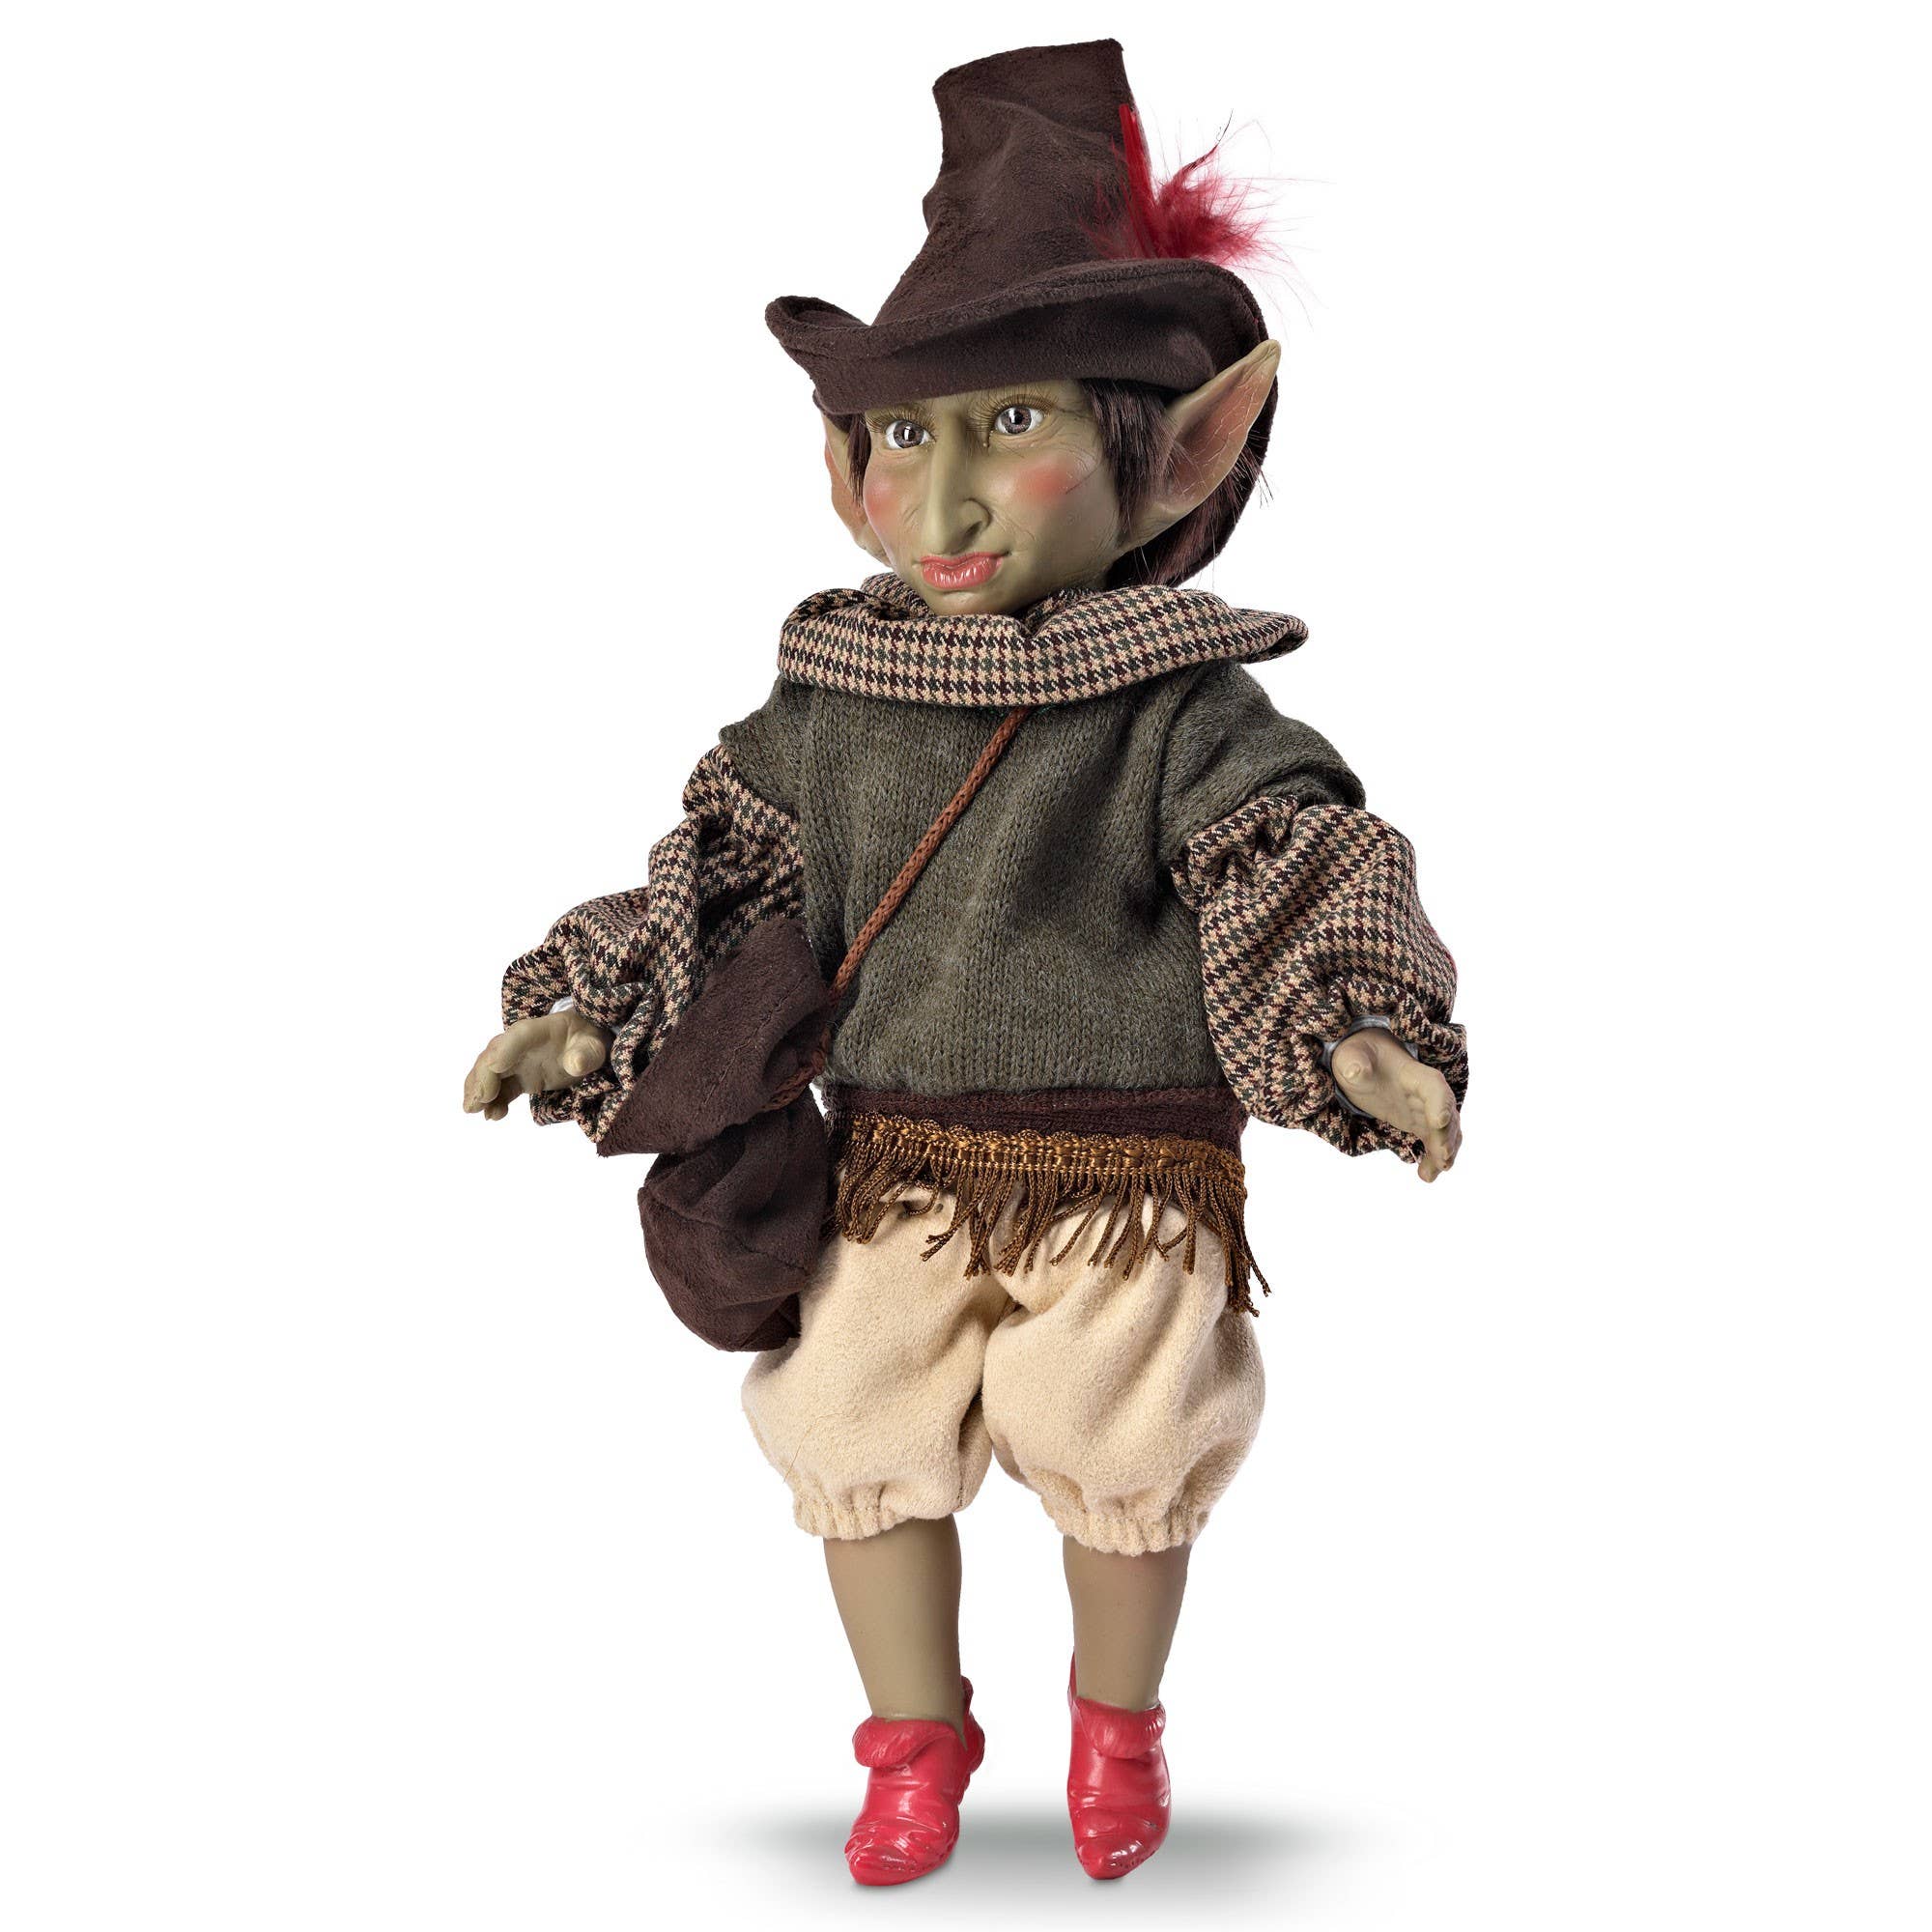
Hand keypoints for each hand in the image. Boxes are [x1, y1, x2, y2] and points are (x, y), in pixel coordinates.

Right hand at [462, 1011, 610, 1120]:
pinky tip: (492, 1116)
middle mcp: (518, 1045)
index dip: (504, 1050)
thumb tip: (576, 1064)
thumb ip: (585, 1054)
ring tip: (473, 1110)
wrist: (581, 1044)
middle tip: (478, 1101)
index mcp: (537, 1031)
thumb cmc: (587, 1041)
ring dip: (477, 1091)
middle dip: (482, 1077)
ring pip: (488, 1073)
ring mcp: (514, 1062)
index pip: (517, 1037)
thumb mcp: (593, 1046)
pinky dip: (492, 1103)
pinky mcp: (516, 1079)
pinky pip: (499, 1090)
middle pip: (493, 1056)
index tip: (494, 1067)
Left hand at [1331, 1028, 1461, 1181]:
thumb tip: (1355, 1072)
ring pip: (1445, 1131)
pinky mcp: (1419, 1123)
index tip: (1439, 1122)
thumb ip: (1354, 1064)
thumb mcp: (1350, 1057)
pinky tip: (1425, 1176)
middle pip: (1446, 1112)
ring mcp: (1424, 1109)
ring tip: (1437, 1170)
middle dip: (1447, 1135)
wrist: (1363, 1059)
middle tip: (1442, 1157)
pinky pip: (1434, 1141)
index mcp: (1412, 1073)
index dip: (1439, 1103)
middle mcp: (1425, 1092)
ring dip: (1445, 1150)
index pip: (1433, 1086)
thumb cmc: (1358, 1055)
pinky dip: (1434, 1159)